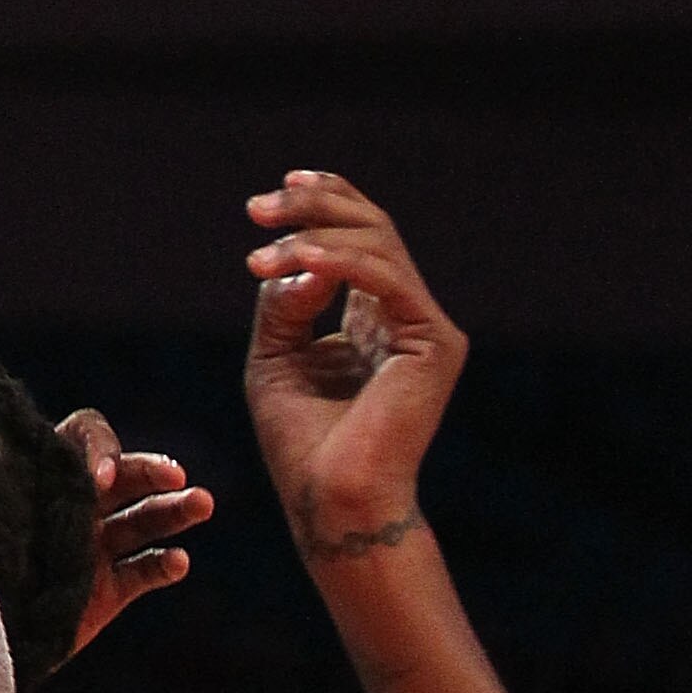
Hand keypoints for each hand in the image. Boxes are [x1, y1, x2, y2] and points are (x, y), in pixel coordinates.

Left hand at [56, 411, 214, 655]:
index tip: (100, 479)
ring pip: (142, 521)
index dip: (98, 449)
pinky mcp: (106, 590)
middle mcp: (72, 504)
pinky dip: (163, 565)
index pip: (83, 436)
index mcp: (40, 472)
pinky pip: (143, 572)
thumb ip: (5, 483)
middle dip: (150, 471)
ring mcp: (92, 547)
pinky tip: (179, 560)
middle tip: (175, 475)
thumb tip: (39, 465)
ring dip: (174, 510)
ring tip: (203, 503)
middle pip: (124, 475)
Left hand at [242, 169, 466, 564]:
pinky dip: (336, 261)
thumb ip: (284, 301)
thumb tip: (297, 259)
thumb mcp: (275, 356)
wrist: (331, 499)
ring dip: (313, 235)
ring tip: (260, 253)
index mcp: (372, 318)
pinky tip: (294, 262)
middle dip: (313, 206)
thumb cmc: (301, 442)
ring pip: (378, 244)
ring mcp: (425, 328)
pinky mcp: (434, 343)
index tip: (274, 193)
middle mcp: (404, 316)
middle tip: (257, 209)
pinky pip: (385, 278)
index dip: (325, 201)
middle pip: (373, 228)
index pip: (359, 238)